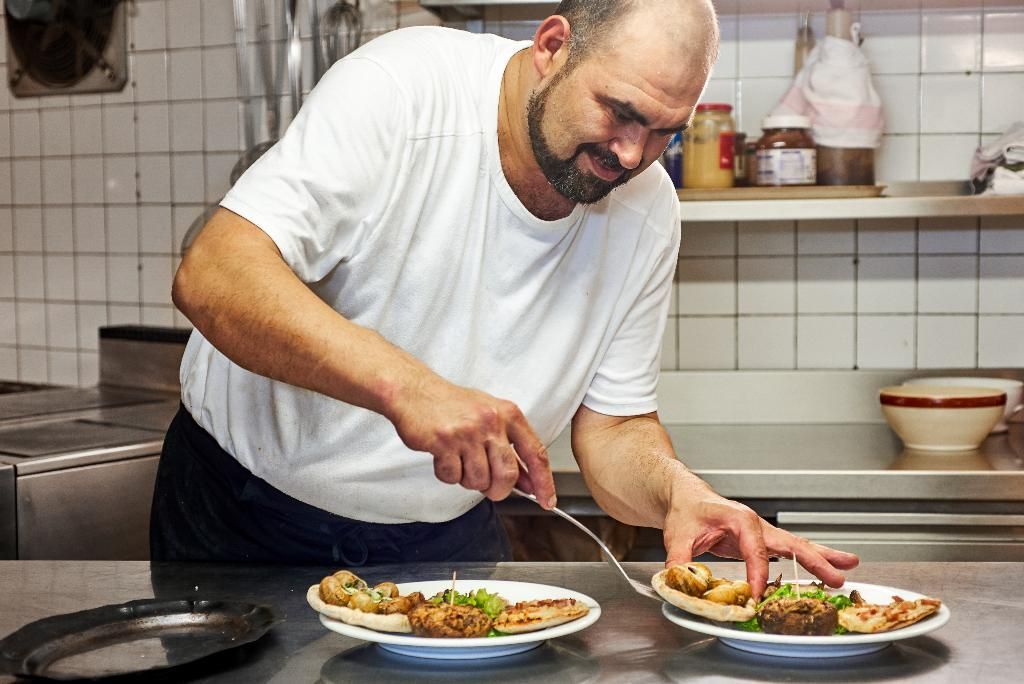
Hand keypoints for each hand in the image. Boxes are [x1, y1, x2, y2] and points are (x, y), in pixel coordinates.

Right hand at [387, 377, 556, 507]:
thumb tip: (529, 482)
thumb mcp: (490, 418)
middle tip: (489, 488)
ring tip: (460, 460)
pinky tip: (444, 456)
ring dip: (468, 479)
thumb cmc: (453, 405)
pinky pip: (452, 477)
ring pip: (478, 480)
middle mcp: (491, 422)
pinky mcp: (444, 442)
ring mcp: (468, 432)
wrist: (415, 392)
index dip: (543, 482)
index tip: (547, 501)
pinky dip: (448, 474)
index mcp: (508, 414)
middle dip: (498, 490)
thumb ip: (511, 448)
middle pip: (507, 475)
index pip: (535, 453)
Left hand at [662, 485, 858, 598]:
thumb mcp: (676, 536)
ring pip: (796, 544)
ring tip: (849, 565)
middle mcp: (755, 524)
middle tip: (839, 575)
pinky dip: (808, 559)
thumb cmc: (685, 509)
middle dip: (816, 560)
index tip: (757, 595)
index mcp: (739, 519)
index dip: (758, 574)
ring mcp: (761, 531)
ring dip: (822, 556)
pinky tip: (824, 569)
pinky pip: (788, 551)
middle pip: (791, 542)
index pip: (755, 550)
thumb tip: (681, 584)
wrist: (685, 495)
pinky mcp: (761, 540)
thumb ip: (679, 562)